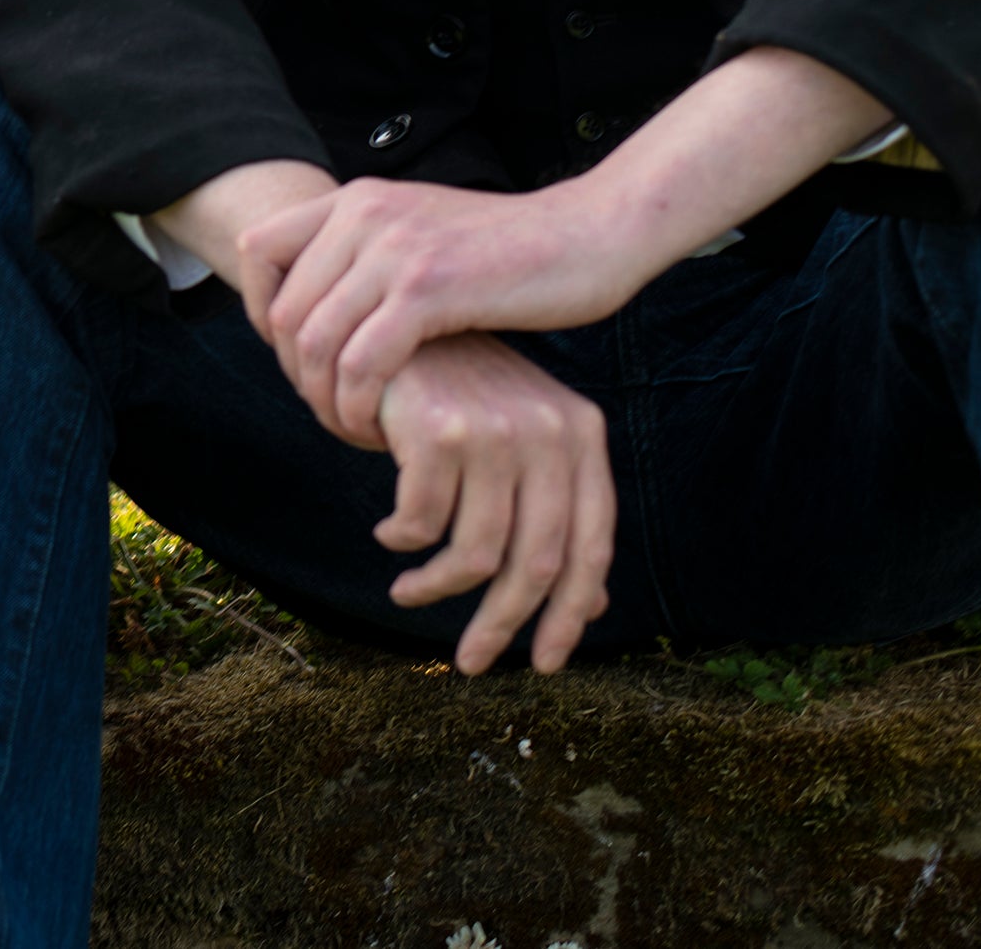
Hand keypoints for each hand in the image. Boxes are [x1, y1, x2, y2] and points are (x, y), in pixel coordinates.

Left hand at [237, 175, 654, 444]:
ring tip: (352, 427)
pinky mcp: (427, 289)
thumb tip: (310, 306)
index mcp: (356, 198)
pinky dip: (357, 406)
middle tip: (329, 410)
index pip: (257, 249)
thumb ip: (366, 255)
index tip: (297, 357)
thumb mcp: (421, 235)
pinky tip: (378, 429)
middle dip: (296, 374)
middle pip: (281, 310)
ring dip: (323, 400)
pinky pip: (358, 362)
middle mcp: (364, 213)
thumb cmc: (508, 254)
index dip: (260, 311)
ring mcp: (393, 248)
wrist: (590, 235)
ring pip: (313, 342)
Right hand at [372, 332, 615, 674]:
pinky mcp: (441, 429)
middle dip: (502, 626)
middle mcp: (550, 431)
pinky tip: (388, 533)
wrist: (387, 317)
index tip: (543, 663)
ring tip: (406, 590)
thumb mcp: (515, 441)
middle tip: (471, 662)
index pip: (591, 547)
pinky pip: (421, 522)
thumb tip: (593, 604)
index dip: (569, 615)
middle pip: (539, 563)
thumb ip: (551, 508)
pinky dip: (401, 540)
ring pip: (476, 553)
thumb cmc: (453, 386)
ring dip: (435, 587)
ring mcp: (498, 428)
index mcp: (580, 435)